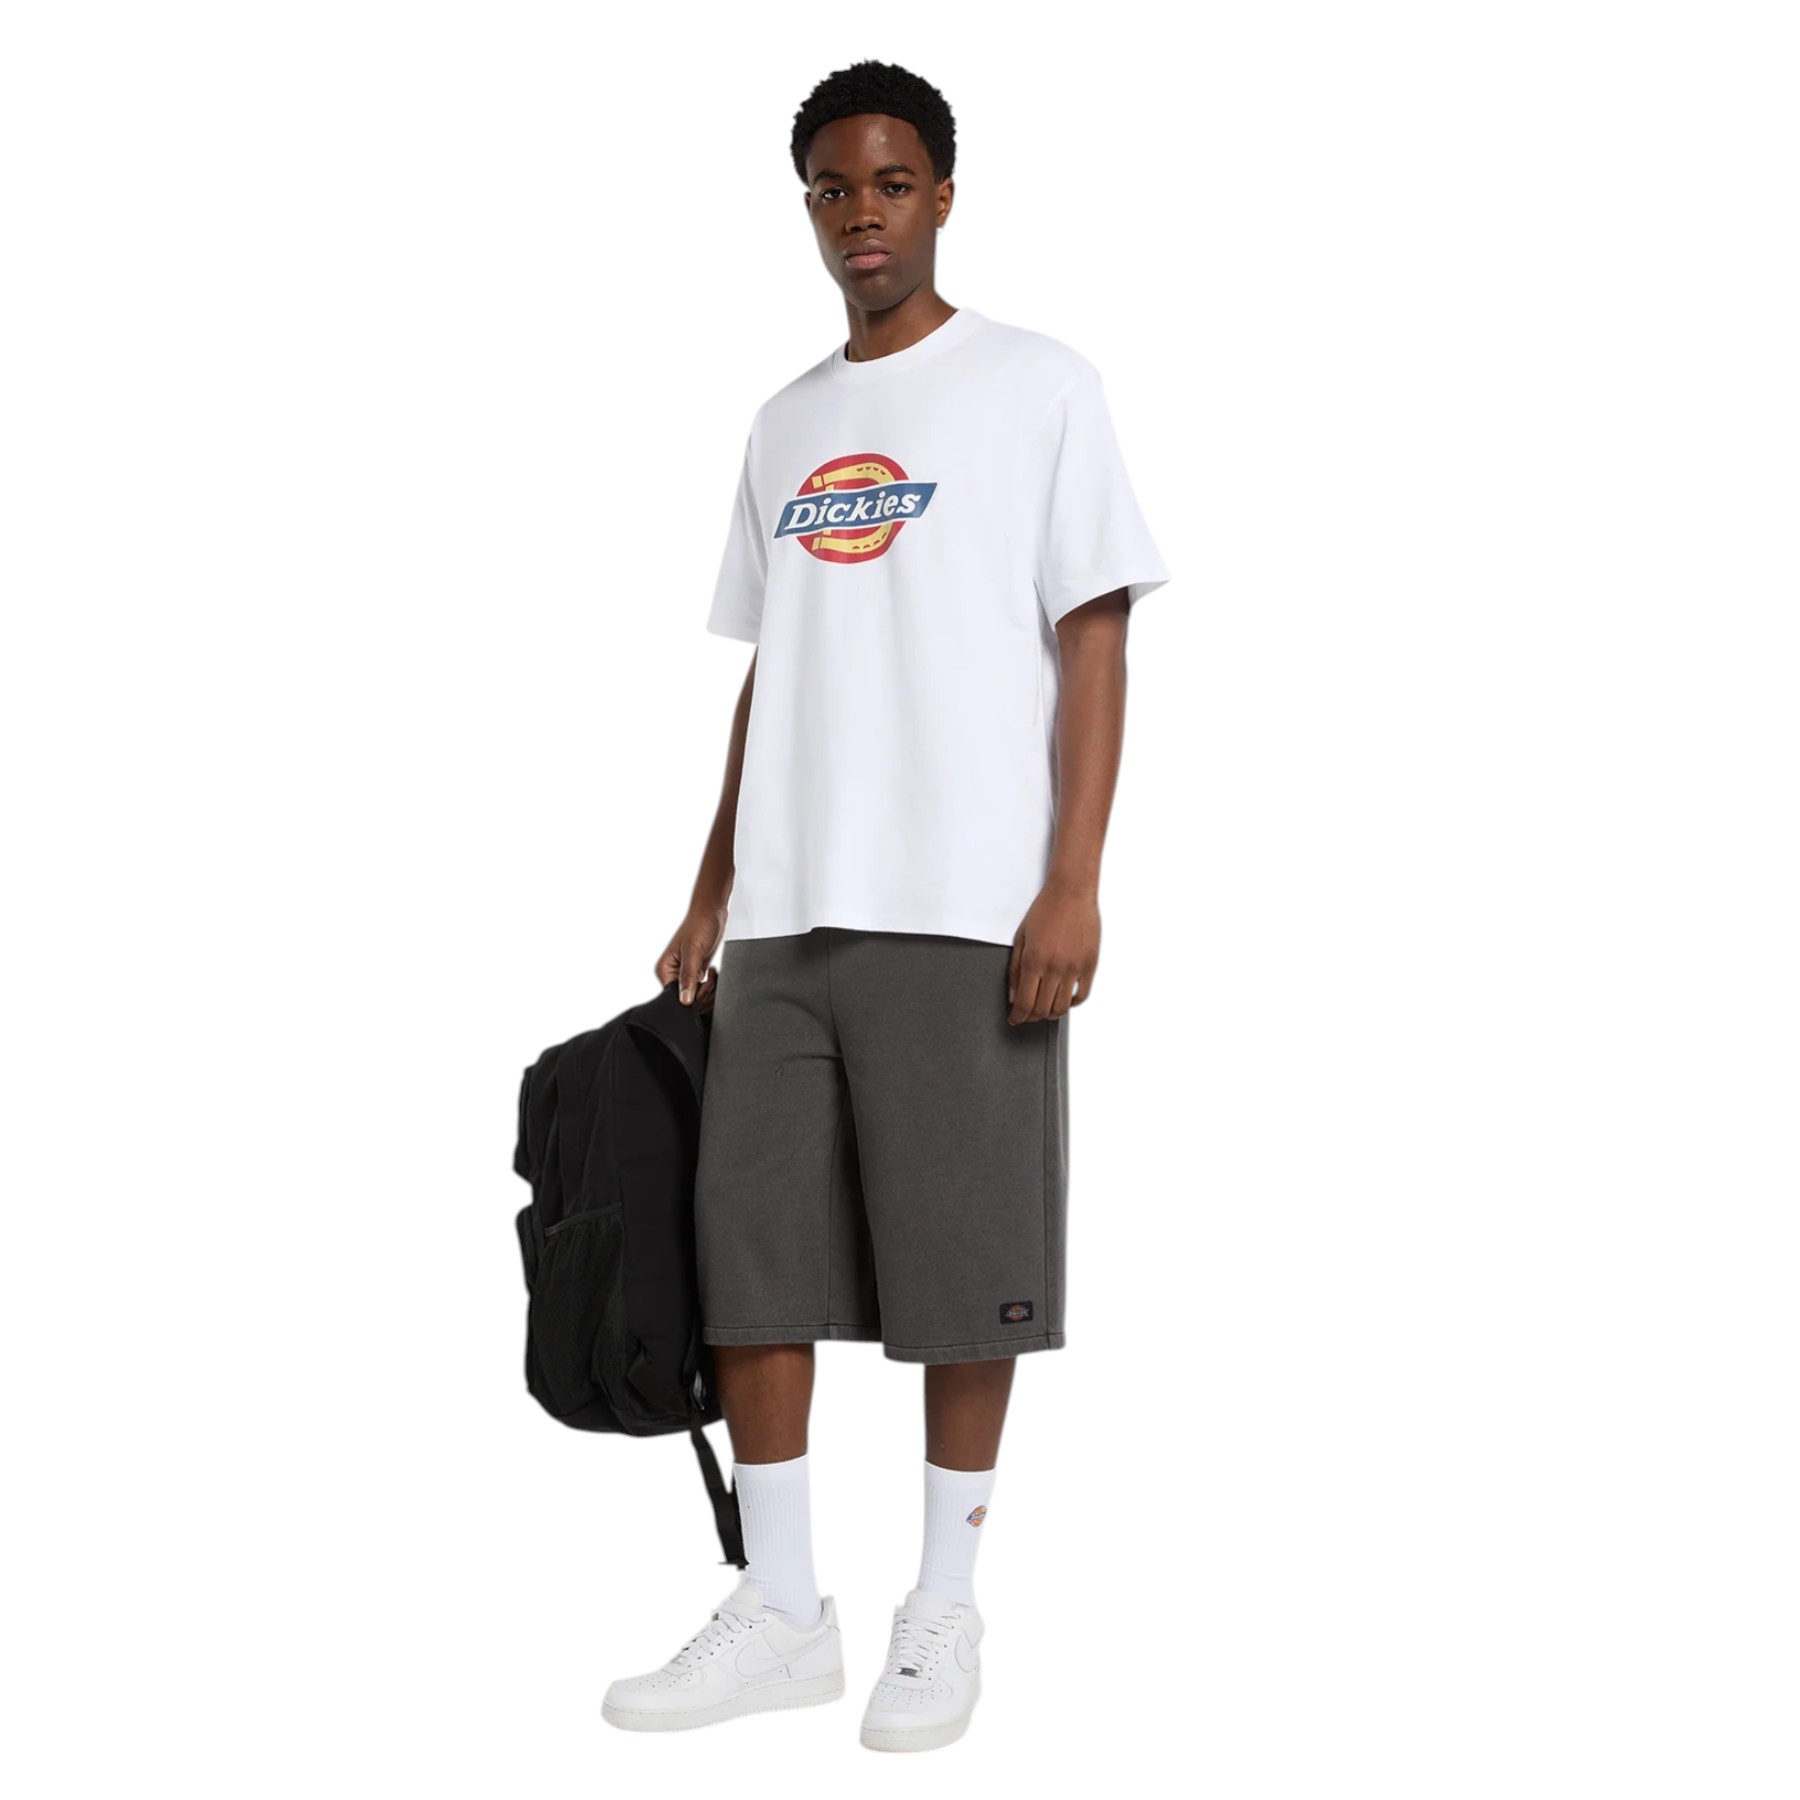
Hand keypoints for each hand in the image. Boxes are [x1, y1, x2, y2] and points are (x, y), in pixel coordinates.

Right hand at [656, 903, 725, 1009]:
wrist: (711, 912)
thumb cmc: (699, 925)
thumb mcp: (693, 952)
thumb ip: (689, 977)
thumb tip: (684, 1001)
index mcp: (664, 969)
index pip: (674, 998)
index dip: (690, 998)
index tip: (702, 986)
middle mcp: (672, 973)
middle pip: (686, 999)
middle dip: (701, 993)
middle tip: (709, 977)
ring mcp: (685, 973)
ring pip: (696, 996)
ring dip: (708, 989)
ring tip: (712, 973)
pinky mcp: (696, 971)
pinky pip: (702, 988)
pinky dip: (710, 985)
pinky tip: (713, 973)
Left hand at [1007, 879, 1098, 1024]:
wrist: (1071, 892)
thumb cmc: (1045, 910)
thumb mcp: (1021, 938)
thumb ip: (1016, 969)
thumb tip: (1014, 996)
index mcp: (1034, 961)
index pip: (1024, 1003)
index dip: (1018, 1017)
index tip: (1015, 1019)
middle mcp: (1055, 967)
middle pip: (1042, 1009)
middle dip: (1032, 1018)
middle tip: (1027, 1016)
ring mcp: (1074, 967)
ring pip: (1062, 1007)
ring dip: (1051, 1014)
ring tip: (1045, 1010)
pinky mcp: (1090, 965)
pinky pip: (1082, 995)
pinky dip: (1071, 1004)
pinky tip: (1064, 1000)